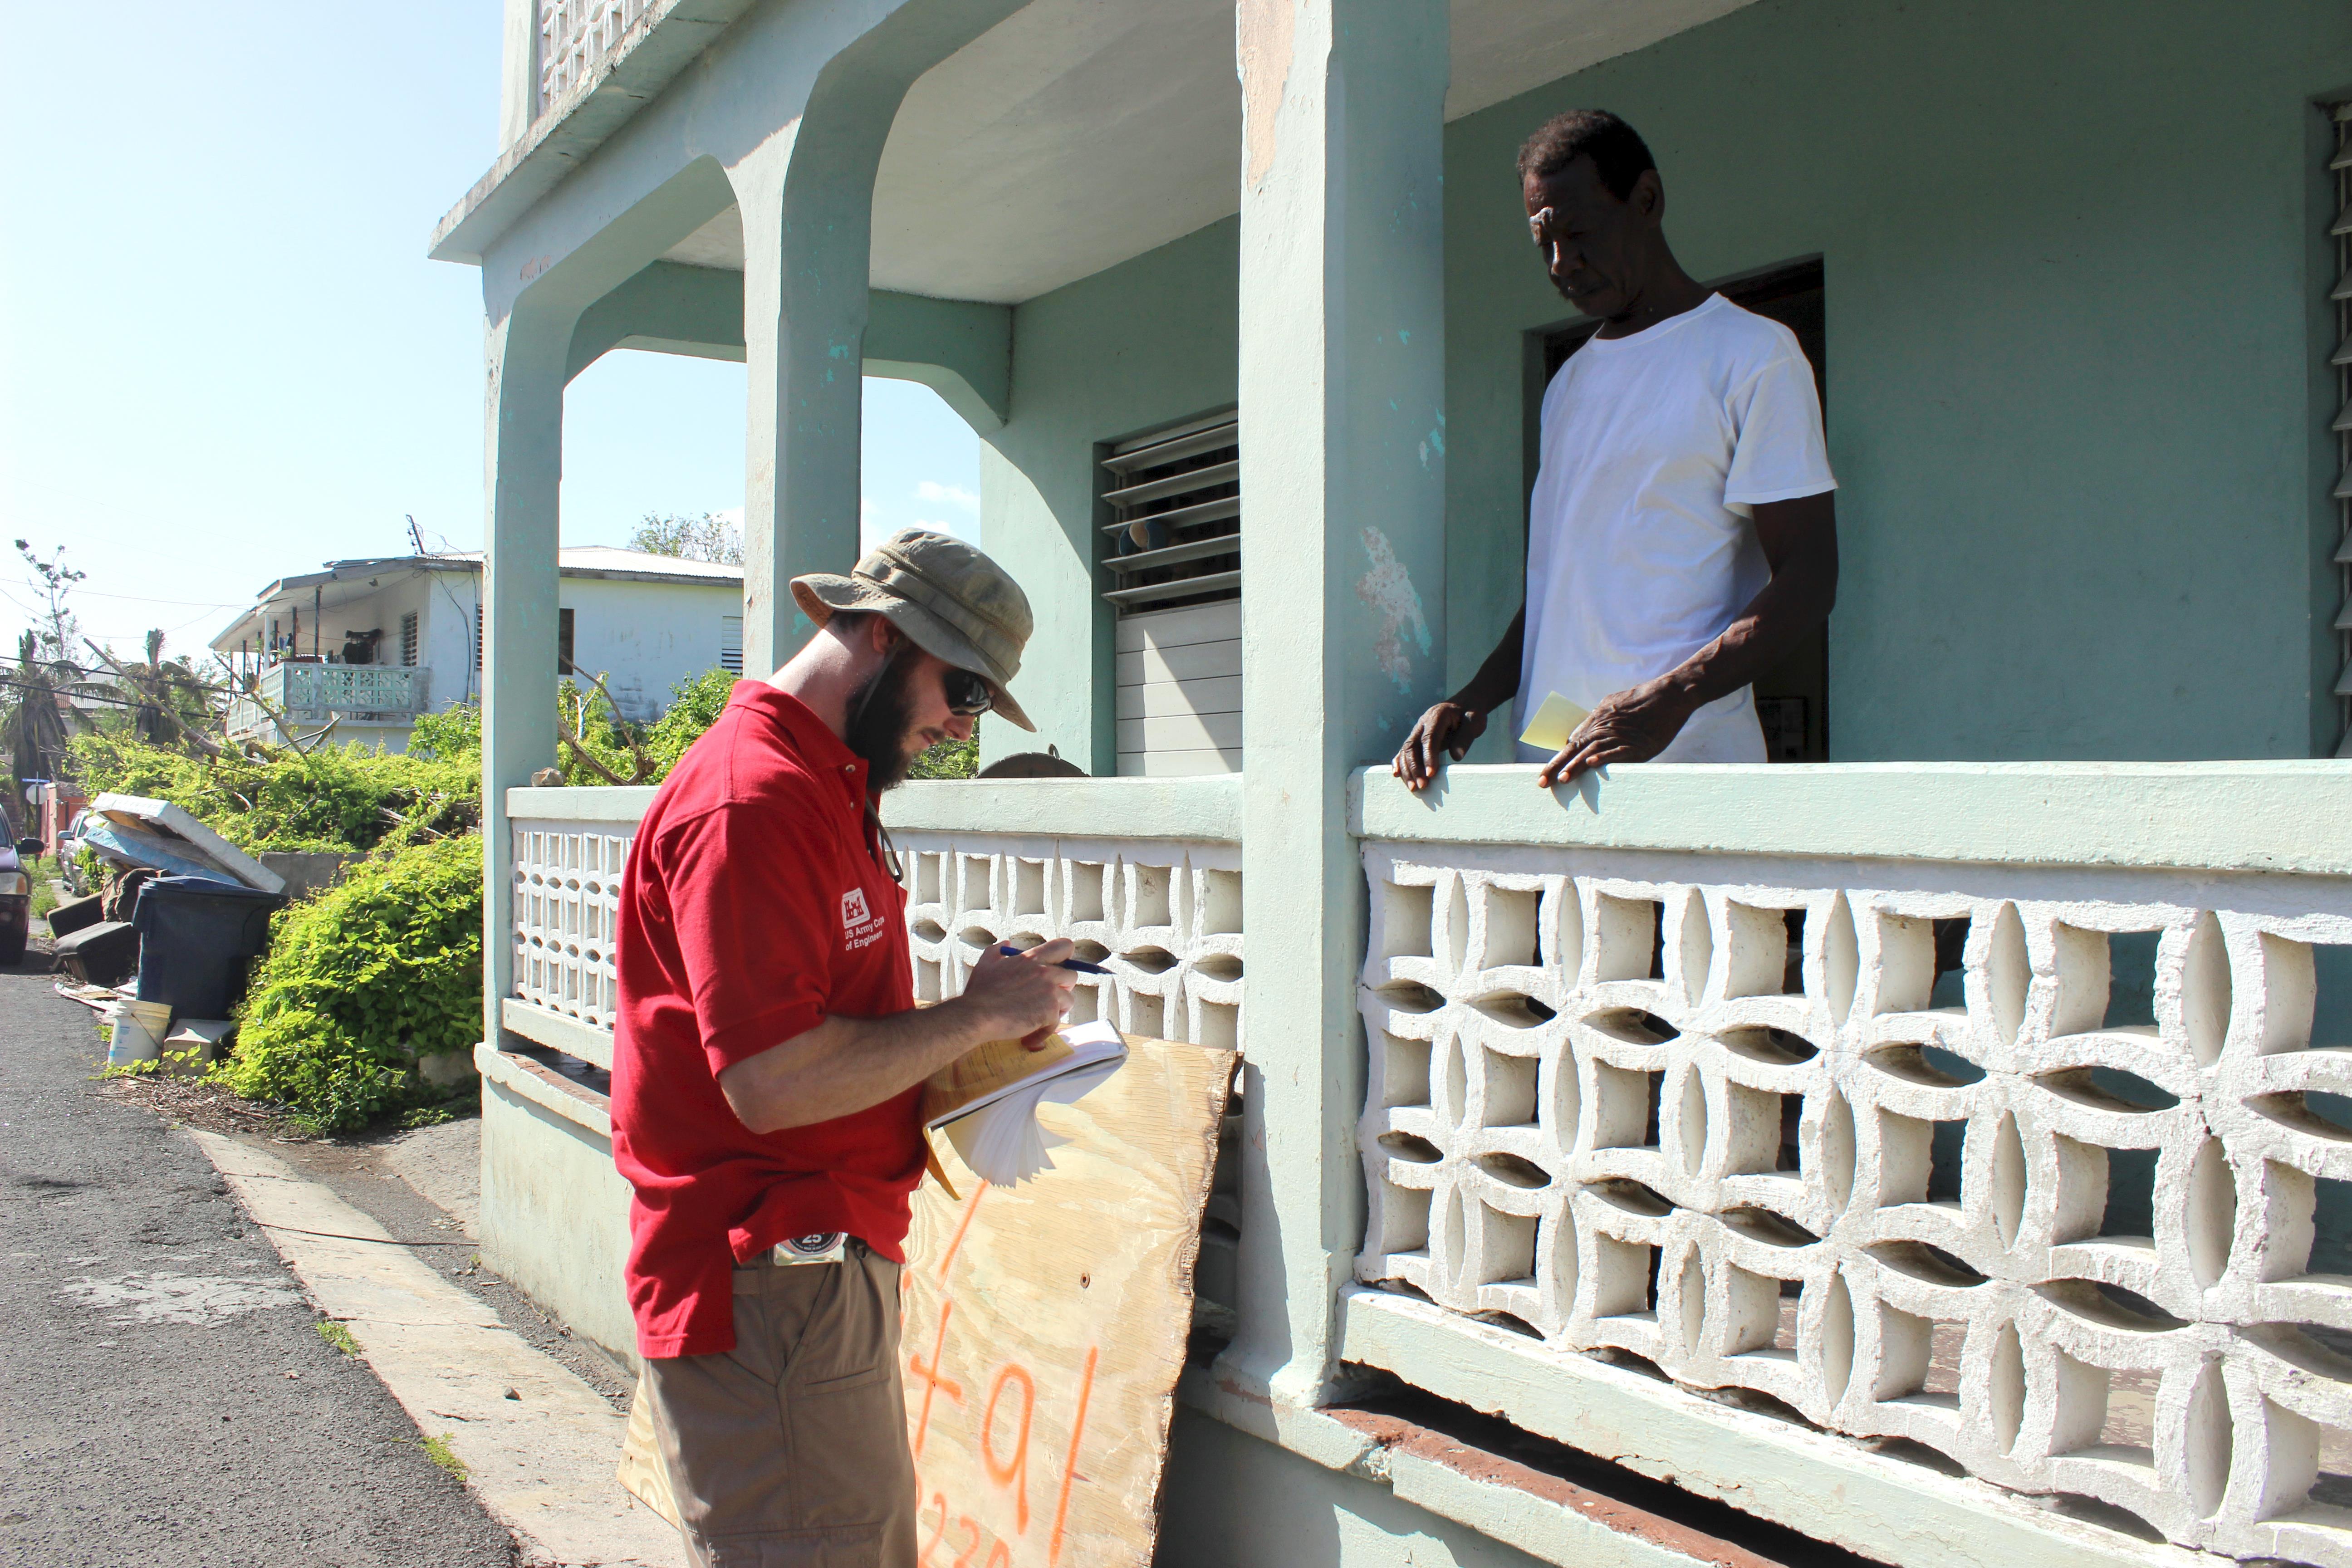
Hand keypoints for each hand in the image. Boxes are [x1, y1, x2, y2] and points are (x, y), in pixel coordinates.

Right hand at [958, 938, 1078, 1048]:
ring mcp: (1050, 992)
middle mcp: (1045, 972)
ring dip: (1057, 1010)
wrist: (977, 1016)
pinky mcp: (1050, 1011)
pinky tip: (1031, 1037)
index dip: (1067, 957)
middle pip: (1071, 976)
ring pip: (1069, 1000)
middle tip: (1047, 998)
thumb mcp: (986, 964)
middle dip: (1062, 988)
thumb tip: (1006, 943)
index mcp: (1032, 959)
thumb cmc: (980, 991)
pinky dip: (1045, 1031)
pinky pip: (1057, 1021)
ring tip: (1040, 1018)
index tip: (1060, 967)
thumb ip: (997, 951)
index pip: (1064, 946)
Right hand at [1392, 701, 1487, 791]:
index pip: (1429, 738)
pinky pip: (1404, 750)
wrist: (1464, 705)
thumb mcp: (1474, 722)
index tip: (1431, 774)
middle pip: (1412, 745)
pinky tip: (1397, 774)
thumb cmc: (1470, 714)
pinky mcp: (1417, 737)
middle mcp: (1422, 722)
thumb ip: (1465, 738)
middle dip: (1415, 767)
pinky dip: (1399, 762)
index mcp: (1437, 716)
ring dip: (1407, 769)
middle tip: (1422, 785)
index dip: (1428, 757)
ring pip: (1406, 750)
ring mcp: (1417, 730)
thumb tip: (1456, 757)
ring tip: (1413, 787)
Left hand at [1536, 680, 1694, 788]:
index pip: (1572, 742)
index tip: (1547, 773)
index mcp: (1597, 719)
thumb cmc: (1643, 699)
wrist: (1669, 694)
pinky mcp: (1637, 743)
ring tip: (1563, 779)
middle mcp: (1604, 727)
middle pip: (1575, 748)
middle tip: (1542, 782)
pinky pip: (1618, 751)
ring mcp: (1620, 735)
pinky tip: (1592, 765)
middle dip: (1557, 766)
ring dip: (1576, 766)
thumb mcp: (1613, 704)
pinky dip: (1604, 758)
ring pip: (1592, 752)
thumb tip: (1582, 733)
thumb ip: (1598, 719)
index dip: (1559, 758)